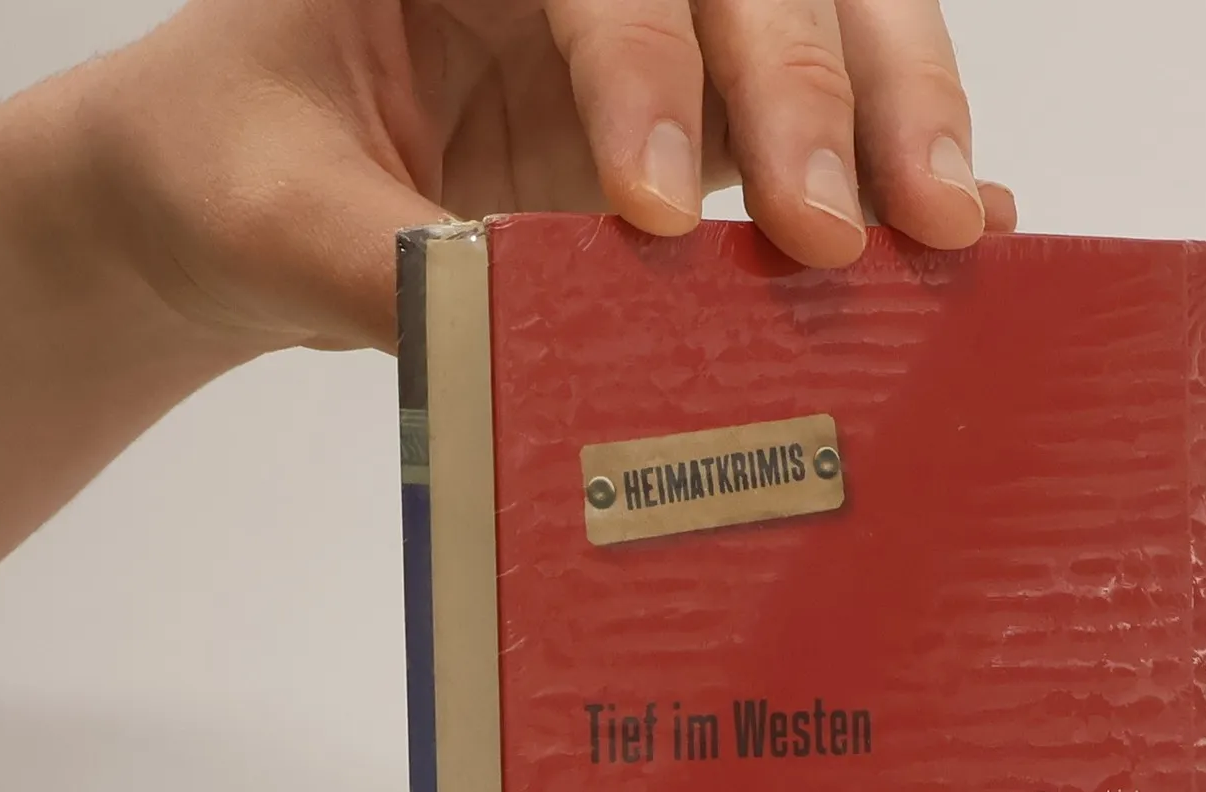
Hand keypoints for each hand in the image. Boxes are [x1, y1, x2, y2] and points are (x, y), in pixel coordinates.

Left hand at [83, 0, 1017, 354]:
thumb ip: (391, 266)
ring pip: (824, 19)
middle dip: (815, 89)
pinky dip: (894, 172)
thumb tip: (530, 345)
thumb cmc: (242, 163)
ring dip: (899, 118)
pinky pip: (823, 122)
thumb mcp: (277, 215)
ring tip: (947, 234)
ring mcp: (661, 28)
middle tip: (852, 231)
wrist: (252, 184)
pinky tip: (963, 232)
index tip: (650, 208)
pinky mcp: (704, 112)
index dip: (638, 69)